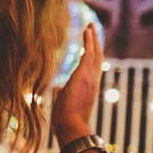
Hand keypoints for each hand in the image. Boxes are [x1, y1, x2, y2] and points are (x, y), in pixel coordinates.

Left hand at [51, 24, 101, 144]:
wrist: (70, 126)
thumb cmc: (65, 118)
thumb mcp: (63, 101)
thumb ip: (61, 92)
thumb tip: (56, 88)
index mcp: (88, 86)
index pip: (92, 66)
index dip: (93, 54)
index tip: (91, 44)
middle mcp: (93, 80)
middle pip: (97, 56)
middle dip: (95, 42)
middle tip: (93, 28)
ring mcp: (90, 77)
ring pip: (95, 52)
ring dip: (93, 38)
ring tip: (90, 25)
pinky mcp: (84, 75)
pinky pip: (89, 54)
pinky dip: (89, 41)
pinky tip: (87, 31)